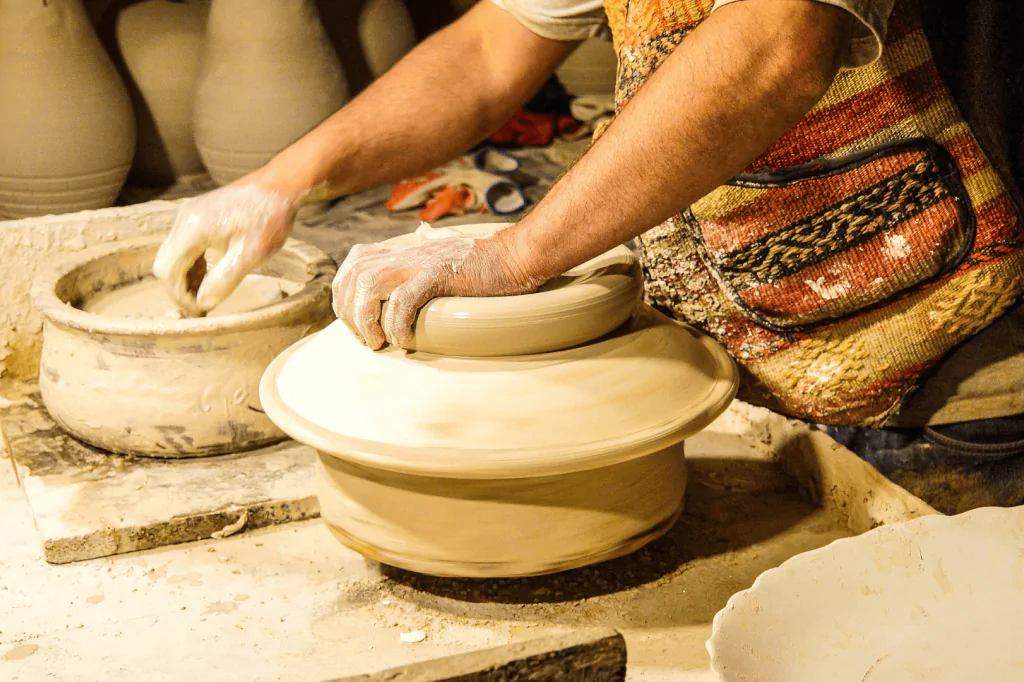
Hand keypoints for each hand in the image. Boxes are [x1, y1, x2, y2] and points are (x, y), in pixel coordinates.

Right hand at [153, 184, 297, 314]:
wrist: (280, 186)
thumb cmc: (269, 218)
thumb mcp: (250, 255)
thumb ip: (224, 280)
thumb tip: (203, 303)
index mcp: (192, 228)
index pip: (166, 271)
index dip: (179, 296)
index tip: (200, 311)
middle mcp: (184, 220)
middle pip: (165, 263)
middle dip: (180, 288)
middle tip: (203, 307)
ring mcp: (189, 216)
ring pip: (174, 255)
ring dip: (186, 277)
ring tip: (208, 294)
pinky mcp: (199, 216)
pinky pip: (185, 246)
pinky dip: (193, 264)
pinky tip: (211, 275)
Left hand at [333, 227, 541, 349]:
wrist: (515, 257)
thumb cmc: (484, 268)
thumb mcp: (443, 260)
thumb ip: (423, 263)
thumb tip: (412, 264)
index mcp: (404, 250)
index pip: (354, 262)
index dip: (343, 293)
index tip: (354, 323)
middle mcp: (407, 252)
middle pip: (353, 273)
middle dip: (348, 310)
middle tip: (365, 338)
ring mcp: (422, 261)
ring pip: (369, 283)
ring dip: (366, 318)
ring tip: (379, 342)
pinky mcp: (439, 273)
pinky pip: (405, 298)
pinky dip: (397, 321)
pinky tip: (403, 339)